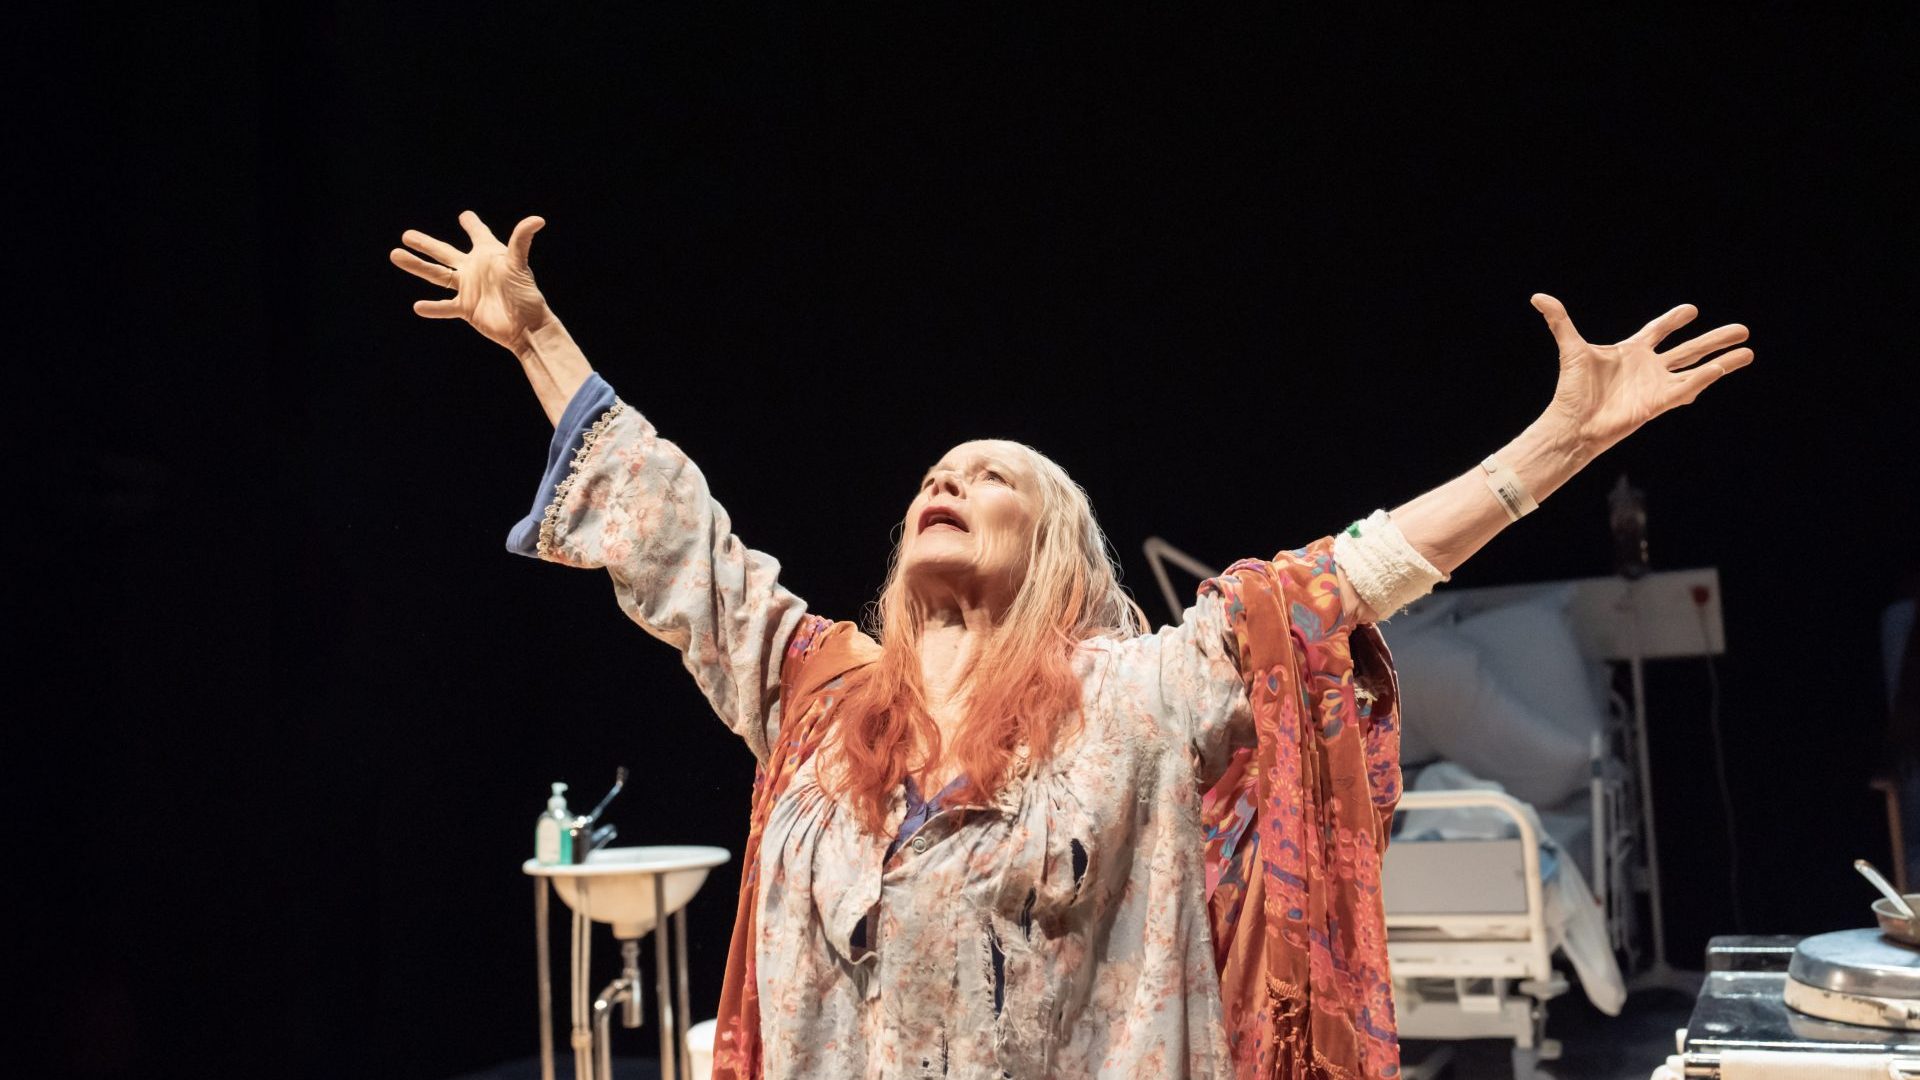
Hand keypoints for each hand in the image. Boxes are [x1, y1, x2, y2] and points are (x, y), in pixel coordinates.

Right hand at [391, 210, 554, 352]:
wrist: (526, 326)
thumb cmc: (526, 294)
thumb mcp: (519, 264)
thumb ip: (521, 240)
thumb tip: (538, 219)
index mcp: (488, 254)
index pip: (479, 233)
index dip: (472, 225)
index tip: (465, 216)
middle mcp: (475, 269)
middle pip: (445, 252)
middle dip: (426, 244)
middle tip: (406, 235)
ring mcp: (468, 289)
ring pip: (436, 275)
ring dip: (416, 266)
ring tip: (395, 254)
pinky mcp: (466, 308)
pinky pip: (444, 307)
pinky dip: (432, 308)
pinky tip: (418, 306)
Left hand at [1531, 293, 1753, 455]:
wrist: (1574, 422)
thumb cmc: (1572, 389)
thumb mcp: (1571, 348)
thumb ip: (1559, 321)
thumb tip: (1538, 297)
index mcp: (1631, 352)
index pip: (1658, 331)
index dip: (1673, 320)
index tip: (1691, 310)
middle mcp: (1648, 368)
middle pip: (1689, 349)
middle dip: (1714, 339)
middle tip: (1742, 329)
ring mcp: (1657, 386)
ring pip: (1698, 368)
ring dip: (1723, 360)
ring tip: (1748, 350)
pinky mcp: (1660, 402)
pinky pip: (1689, 386)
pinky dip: (1706, 376)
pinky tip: (1725, 367)